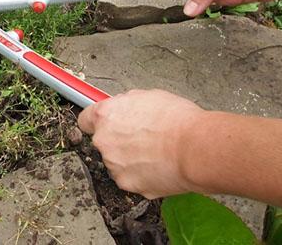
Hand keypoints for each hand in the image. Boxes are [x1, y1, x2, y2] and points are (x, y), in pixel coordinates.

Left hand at [77, 89, 203, 198]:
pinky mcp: (127, 184)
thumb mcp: (147, 97)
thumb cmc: (178, 120)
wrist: (195, 148)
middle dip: (118, 141)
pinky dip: (142, 176)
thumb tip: (123, 109)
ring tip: (156, 153)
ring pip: (117, 162)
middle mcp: (103, 141)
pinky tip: (159, 167)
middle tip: (143, 139)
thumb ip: (125, 105)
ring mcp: (114, 165)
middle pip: (104, 142)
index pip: (85, 120)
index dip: (97, 122)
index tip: (105, 125)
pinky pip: (131, 179)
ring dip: (130, 160)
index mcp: (104, 116)